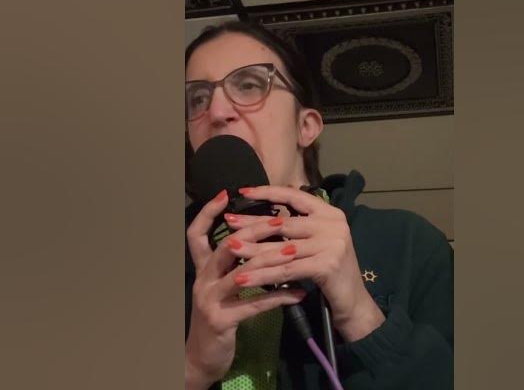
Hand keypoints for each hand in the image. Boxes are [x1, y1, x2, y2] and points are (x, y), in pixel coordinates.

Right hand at [185, 189, 306, 389]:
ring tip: (296, 252)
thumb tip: (259, 237)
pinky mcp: (221, 320)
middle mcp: (202, 280)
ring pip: (242, 273)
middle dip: (255, 232)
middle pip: (226, 246)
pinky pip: (254, 303)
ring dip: (272, 261)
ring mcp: (209, 300)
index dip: (207, 213)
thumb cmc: (219, 316)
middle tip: (281, 221)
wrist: (203, 358)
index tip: (226, 194)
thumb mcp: (221, 286)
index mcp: (202, 269)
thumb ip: (233, 264)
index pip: (196, 234)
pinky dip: (278, 296)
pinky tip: (299, 293)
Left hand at [222, 185, 384, 341]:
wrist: (353, 301)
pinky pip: (286, 269)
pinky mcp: (327, 264)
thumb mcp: (316, 242)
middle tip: (228, 223)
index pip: (295, 195)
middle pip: (284, 223)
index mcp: (330, 212)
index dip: (268, 192)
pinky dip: (263, 275)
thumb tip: (263, 216)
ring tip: (229, 249)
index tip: (243, 192)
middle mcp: (333, 223)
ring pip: (282, 248)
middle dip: (253, 224)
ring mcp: (332, 243)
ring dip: (252, 250)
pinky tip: (244, 278)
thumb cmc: (329, 270)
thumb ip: (298, 226)